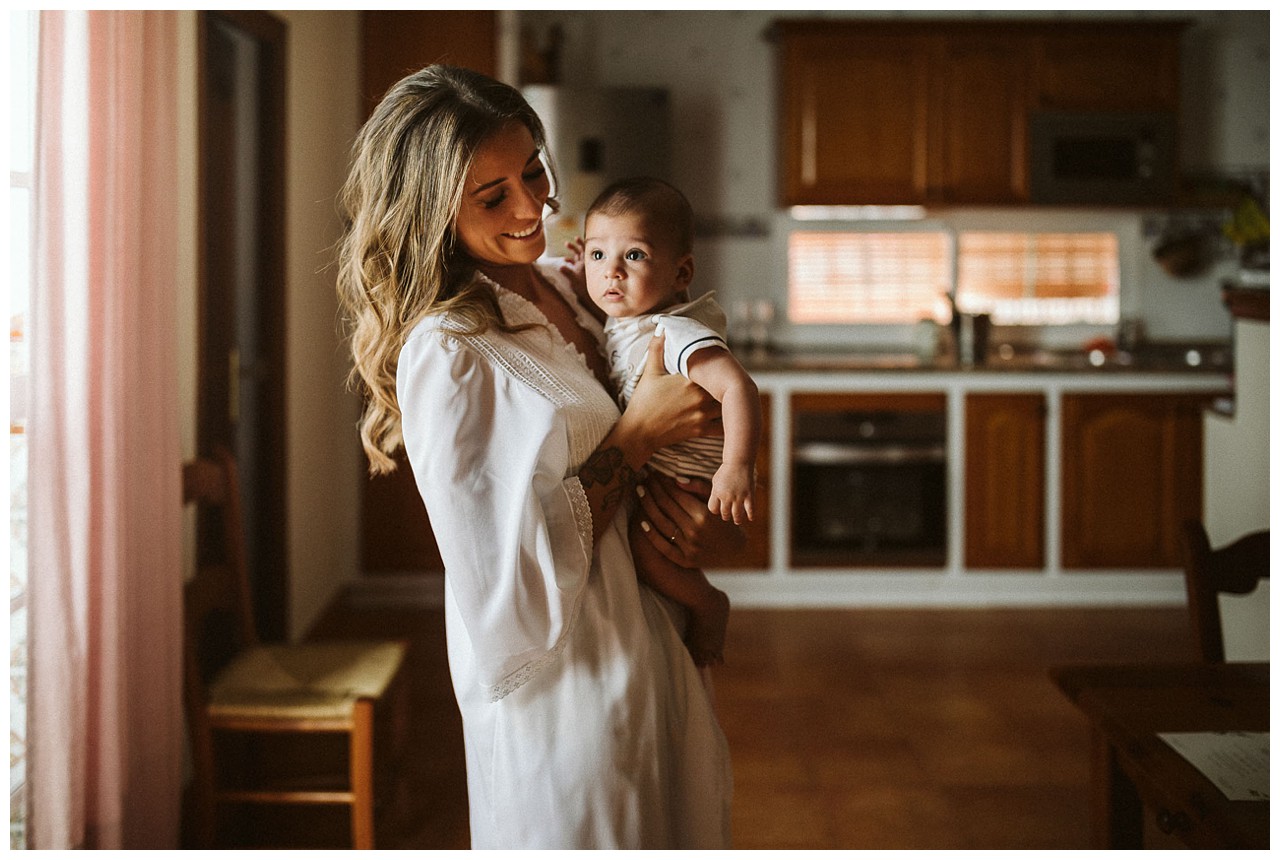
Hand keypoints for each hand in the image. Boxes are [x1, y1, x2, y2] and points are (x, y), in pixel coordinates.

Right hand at [558, 236, 588, 301]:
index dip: (581, 243)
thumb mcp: (574, 279)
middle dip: (575, 246)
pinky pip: (574, 263)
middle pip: (581, 251)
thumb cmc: (582, 288)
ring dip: (572, 250)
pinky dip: (570, 260)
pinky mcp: (578, 271)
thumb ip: (567, 272)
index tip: (576, 238)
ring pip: (577, 256)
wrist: (586, 296)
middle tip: (567, 242)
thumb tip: (560, 266)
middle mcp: (584, 264)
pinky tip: (565, 260)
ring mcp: (581, 267)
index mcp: (585, 263)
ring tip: (566, 244)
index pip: (584, 250)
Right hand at [624, 332, 721, 454]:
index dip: (721, 367)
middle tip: (733, 377)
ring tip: (733, 394)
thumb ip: (657, 349)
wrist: (639, 432)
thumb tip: (662, 329)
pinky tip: (730, 416)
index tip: (724, 363)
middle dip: (729, 383)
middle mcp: (700, 398)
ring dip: (730, 401)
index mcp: (690, 381)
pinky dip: (728, 422)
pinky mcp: (700, 430)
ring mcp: (702, 415)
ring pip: (727, 406)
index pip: (715, 370)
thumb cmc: (643, 402)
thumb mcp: (650, 373)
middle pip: (726, 387)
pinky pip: (723, 427)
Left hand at [636, 473, 745, 566]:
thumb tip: (676, 479)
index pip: (676, 494)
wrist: (734, 549)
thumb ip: (699, 488)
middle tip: (644, 478)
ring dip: (647, 505)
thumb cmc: (723, 520)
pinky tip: (642, 521)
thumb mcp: (716, 501)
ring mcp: (689, 547)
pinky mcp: (685, 560)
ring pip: (661, 523)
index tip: (655, 473)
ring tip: (640, 492)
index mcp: (704, 515)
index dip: (663, 482)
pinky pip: (663, 546)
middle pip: (666, 506)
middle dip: (653, 489)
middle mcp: (695, 531)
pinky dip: (651, 534)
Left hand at [708, 463, 754, 523]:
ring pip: (737, 515)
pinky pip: (750, 510)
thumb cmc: (726, 471)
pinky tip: (750, 518)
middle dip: (726, 516)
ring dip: (737, 519)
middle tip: (727, 516)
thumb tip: (714, 507)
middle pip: (725, 514)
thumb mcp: (715, 482)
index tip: (718, 510)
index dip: (716, 511)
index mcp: (717, 492)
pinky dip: (750, 516)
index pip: (713, 509)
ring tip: (737, 520)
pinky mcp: (749, 495)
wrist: (739, 462)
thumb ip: (714, 494)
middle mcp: (727, 496)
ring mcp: (739, 496)